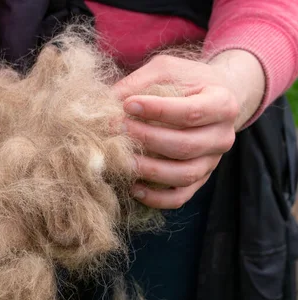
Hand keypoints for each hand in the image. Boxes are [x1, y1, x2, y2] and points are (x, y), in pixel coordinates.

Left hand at [112, 50, 264, 208]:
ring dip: (149, 170)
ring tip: (122, 160)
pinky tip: (133, 187)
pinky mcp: (199, 180)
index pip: (190, 112)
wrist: (209, 100)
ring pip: (183, 175)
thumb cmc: (185, 82)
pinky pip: (180, 197)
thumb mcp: (166, 70)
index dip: (157, 110)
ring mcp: (212, 162)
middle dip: (146, 139)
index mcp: (223, 104)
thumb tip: (107, 101)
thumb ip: (140, 82)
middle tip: (117, 130)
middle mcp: (223, 136)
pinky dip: (156, 198)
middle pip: (185, 146)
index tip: (127, 105)